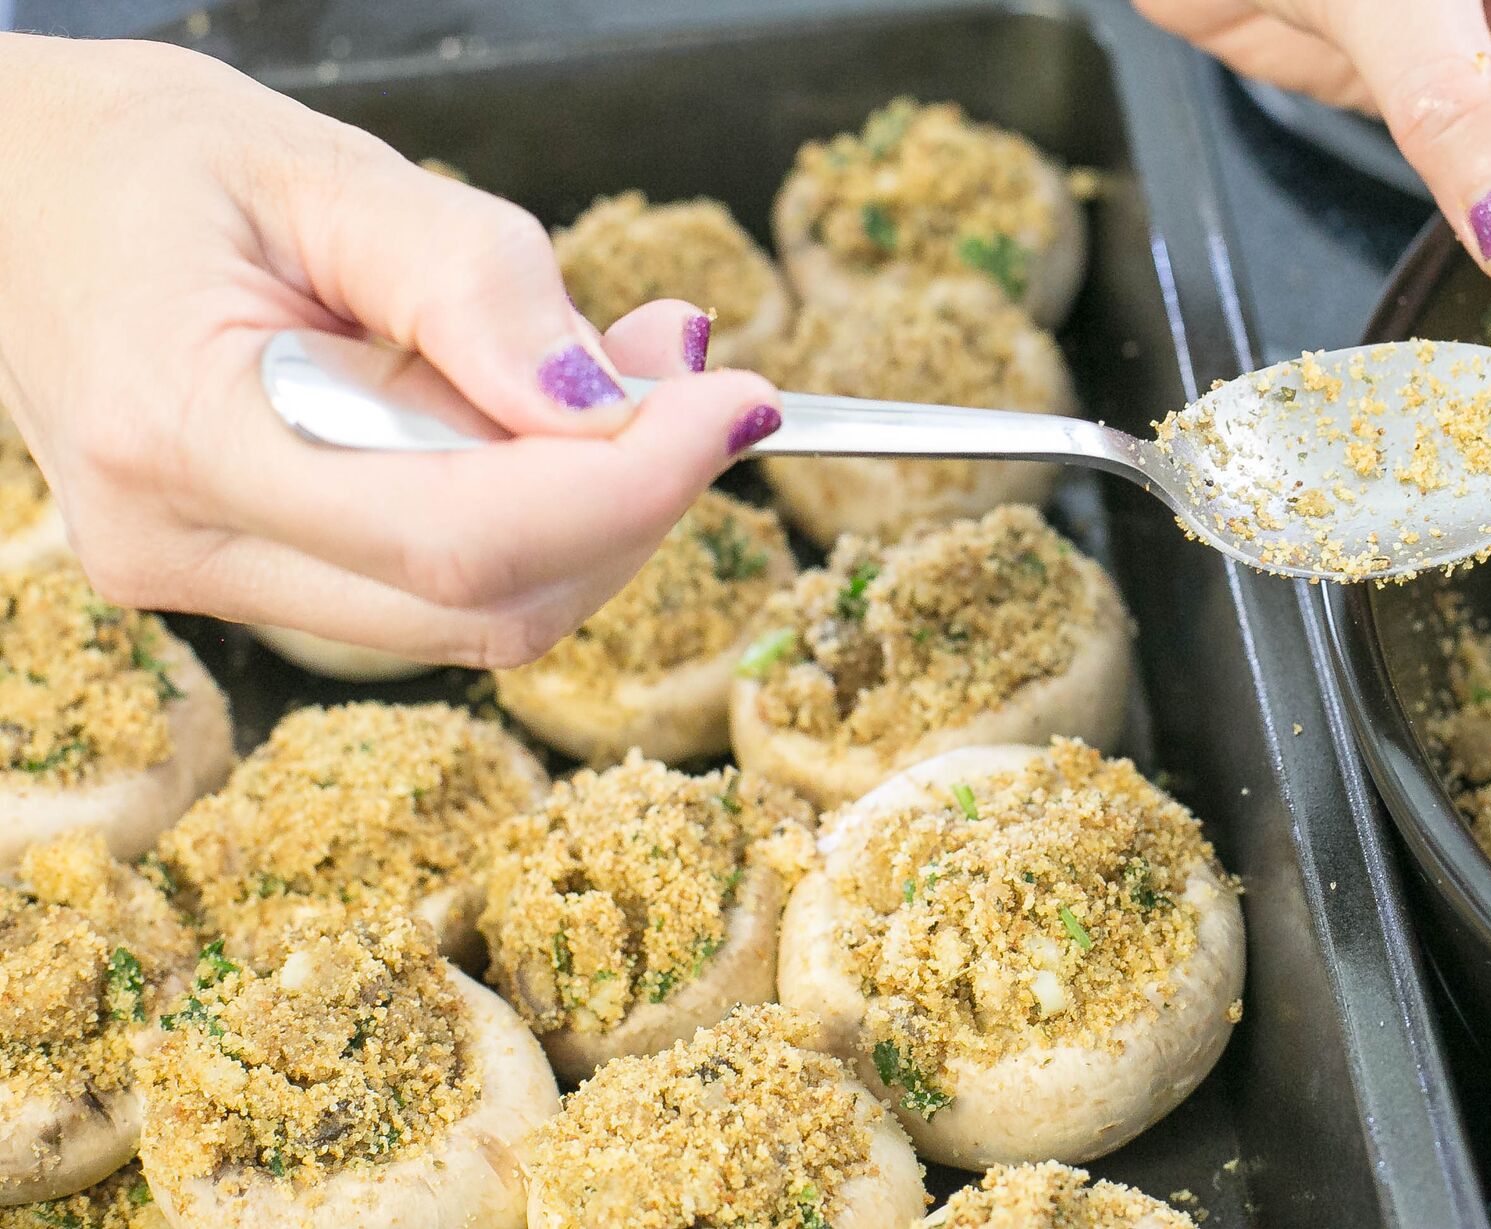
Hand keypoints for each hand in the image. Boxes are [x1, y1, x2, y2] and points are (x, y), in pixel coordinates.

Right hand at [0, 34, 784, 666]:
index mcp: (180, 431)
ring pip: (479, 613)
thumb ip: (474, 283)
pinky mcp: (255, 580)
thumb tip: (612, 404)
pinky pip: (438, 585)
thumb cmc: (145, 160)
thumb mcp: (322, 169)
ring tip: (621, 367)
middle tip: (690, 370)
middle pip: (488, 602)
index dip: (629, 486)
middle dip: (630, 500)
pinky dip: (534, 513)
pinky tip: (543, 413)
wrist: (11, 195)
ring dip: (595, 510)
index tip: (735, 404)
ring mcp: (214, 581)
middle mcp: (186, 546)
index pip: (459, 534)